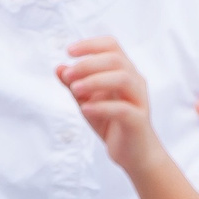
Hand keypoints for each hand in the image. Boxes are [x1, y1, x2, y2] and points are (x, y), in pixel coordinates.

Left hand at [57, 38, 161, 171]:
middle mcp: (135, 82)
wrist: (134, 154)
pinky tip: (85, 109)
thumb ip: (75, 85)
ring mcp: (139, 101)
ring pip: (123, 78)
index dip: (91, 44)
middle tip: (68, 75)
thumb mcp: (87, 102)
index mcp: (125, 72)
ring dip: (95, 80)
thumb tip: (59, 68)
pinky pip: (122, 109)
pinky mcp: (138, 121)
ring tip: (75, 89)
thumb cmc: (112, 123)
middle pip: (116, 60)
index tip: (69, 51)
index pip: (112, 46)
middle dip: (88, 64)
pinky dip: (101, 106)